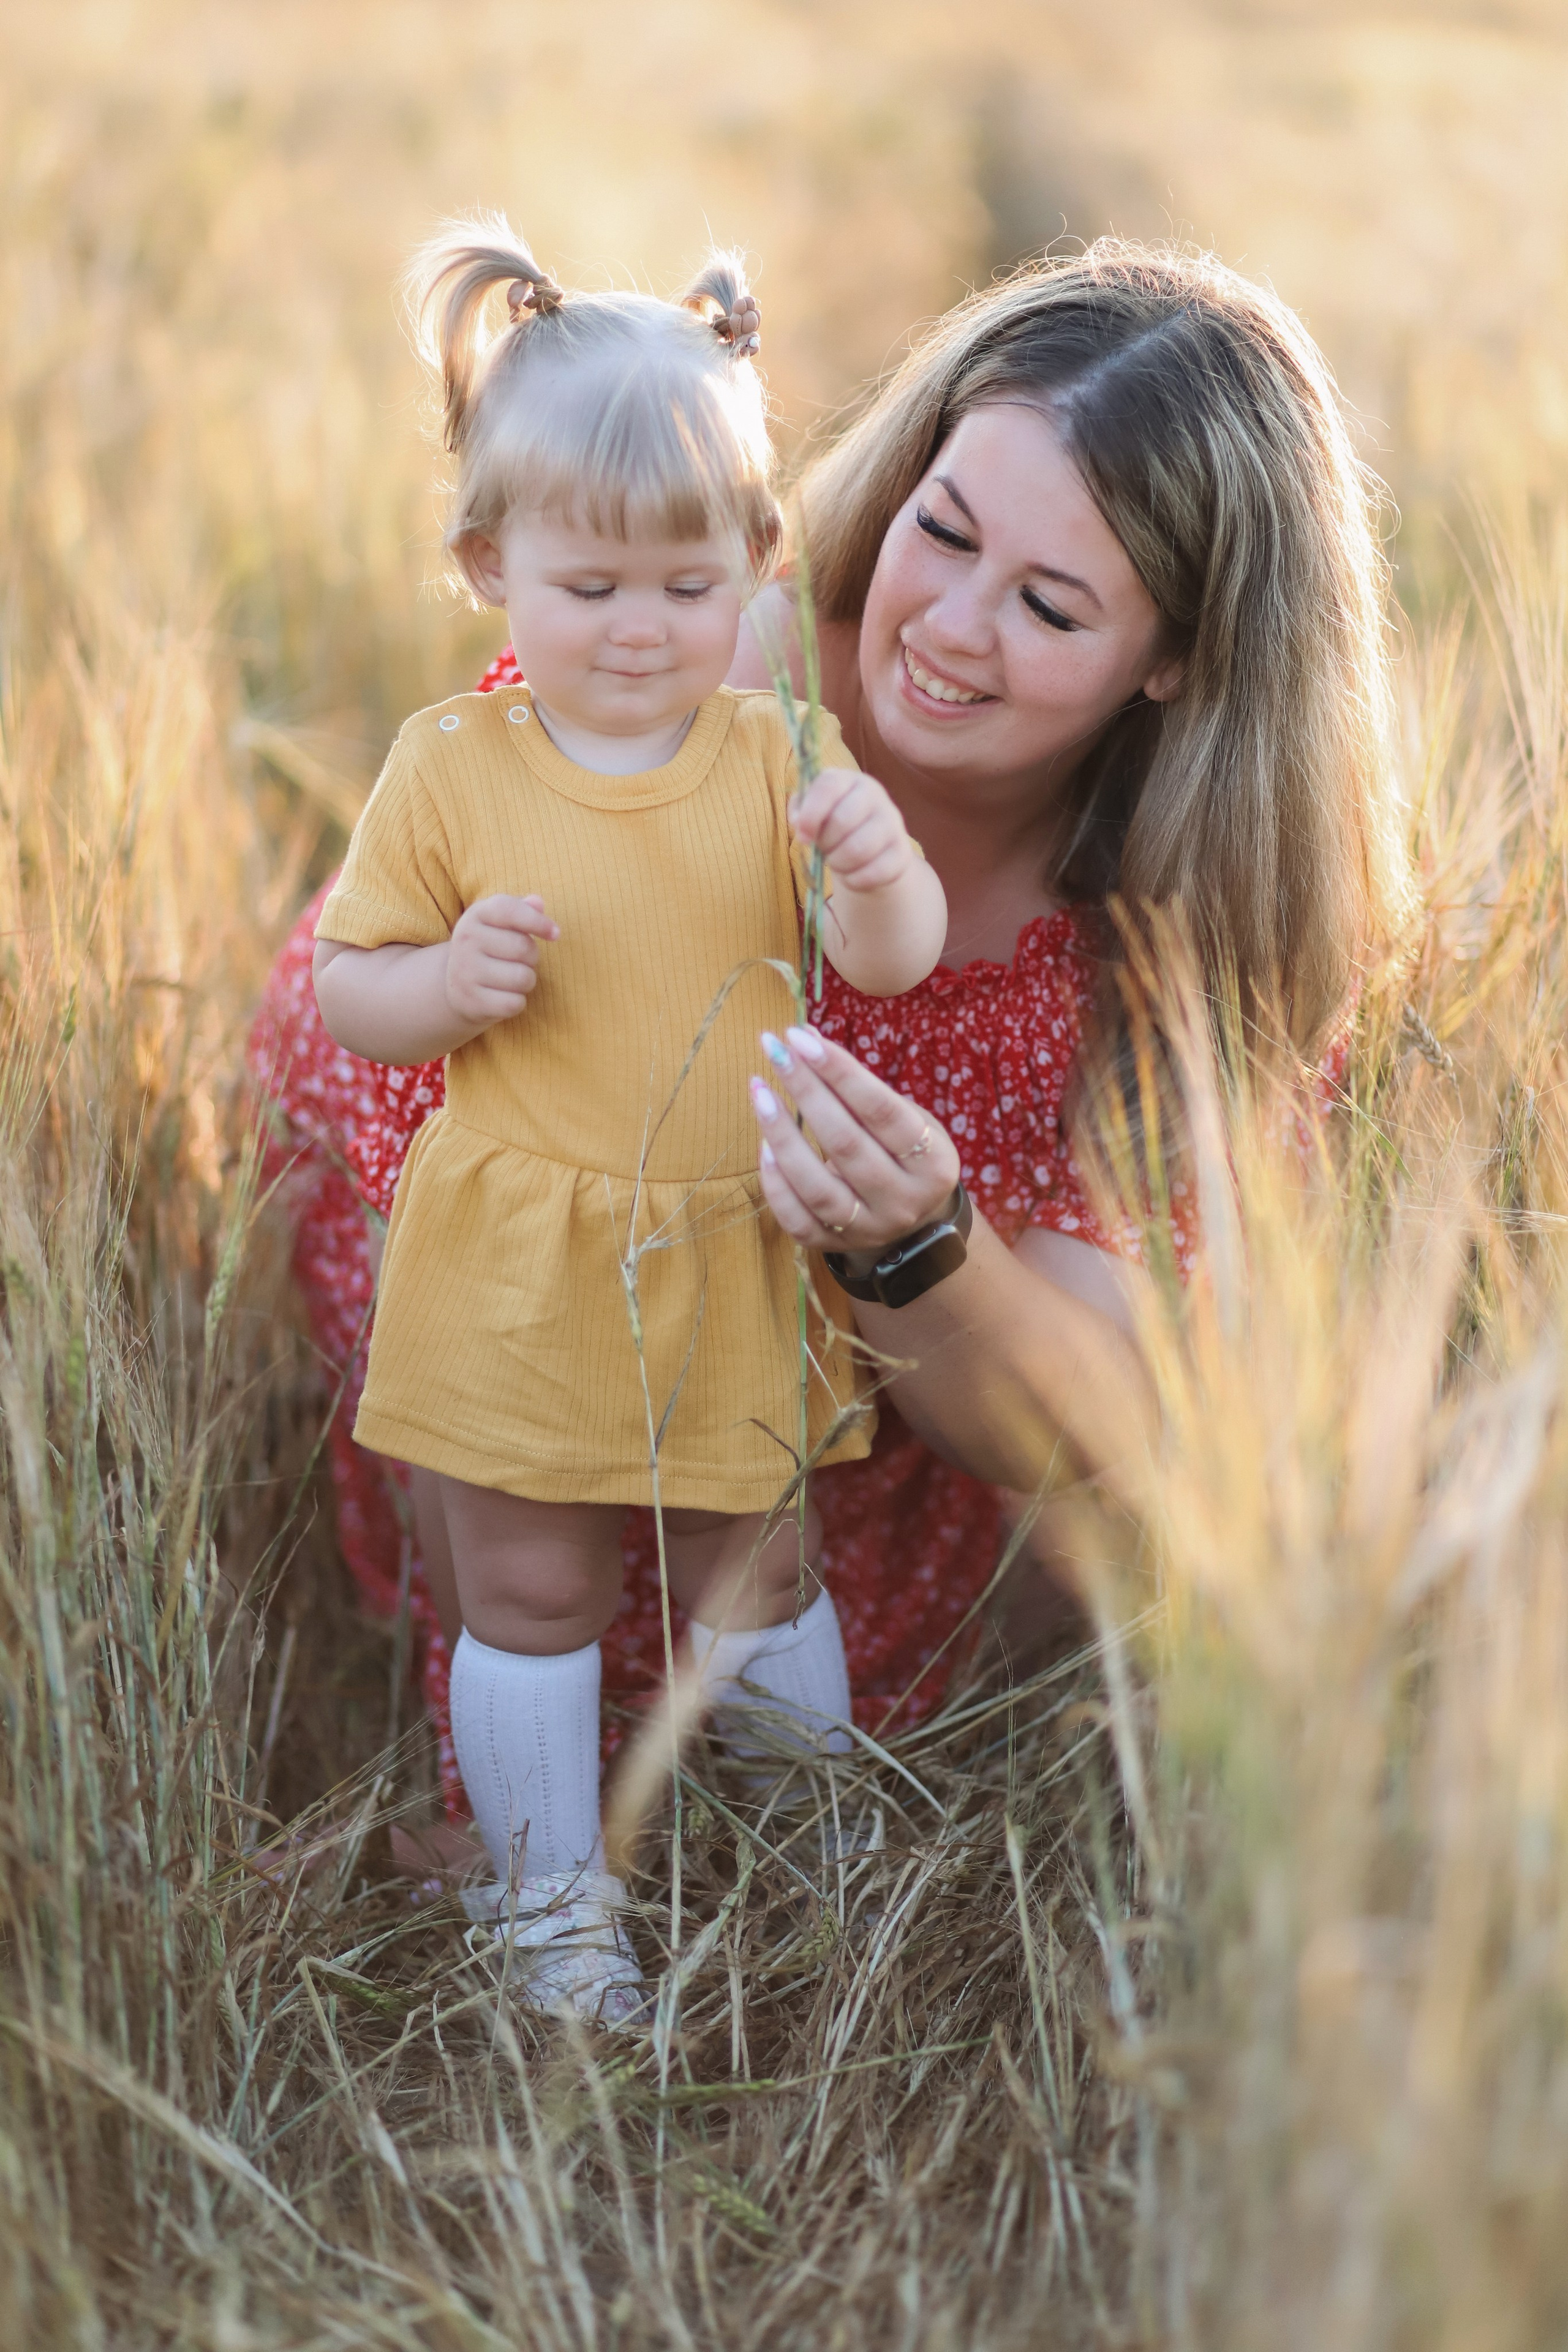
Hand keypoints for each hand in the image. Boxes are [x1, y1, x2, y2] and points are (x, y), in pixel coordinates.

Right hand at [445, 893, 558, 1028]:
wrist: (457, 986)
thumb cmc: (490, 948)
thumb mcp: (500, 923)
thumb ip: (521, 910)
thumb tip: (538, 903)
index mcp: (475, 915)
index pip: (509, 910)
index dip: (538, 922)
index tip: (555, 934)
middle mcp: (465, 941)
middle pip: (524, 948)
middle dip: (533, 957)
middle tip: (520, 961)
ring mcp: (465, 972)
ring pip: (523, 978)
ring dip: (527, 981)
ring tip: (511, 978)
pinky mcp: (471, 1001)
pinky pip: (515, 1003)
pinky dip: (517, 1002)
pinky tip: (504, 996)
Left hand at [749, 1024, 961, 1257]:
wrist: (915, 1223)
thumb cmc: (904, 1153)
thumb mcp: (910, 1121)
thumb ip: (865, 1090)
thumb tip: (807, 1042)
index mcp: (933, 1162)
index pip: (881, 1110)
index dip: (839, 1071)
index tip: (800, 1037)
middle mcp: (903, 1200)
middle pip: (845, 1144)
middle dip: (805, 1090)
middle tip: (773, 1048)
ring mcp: (869, 1229)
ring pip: (817, 1187)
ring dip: (781, 1135)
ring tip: (758, 1091)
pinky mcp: (835, 1247)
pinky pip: (797, 1220)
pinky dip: (776, 1183)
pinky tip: (763, 1146)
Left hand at [791, 767, 915, 893]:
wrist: (868, 846)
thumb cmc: (832, 824)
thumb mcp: (811, 810)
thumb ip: (799, 811)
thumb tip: (801, 824)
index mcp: (848, 780)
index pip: (829, 786)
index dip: (811, 813)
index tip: (802, 836)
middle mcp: (875, 795)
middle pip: (843, 820)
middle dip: (825, 843)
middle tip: (823, 849)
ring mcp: (893, 823)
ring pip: (859, 849)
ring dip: (839, 863)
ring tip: (836, 862)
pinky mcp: (902, 853)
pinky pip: (875, 872)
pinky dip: (856, 880)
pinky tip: (852, 875)